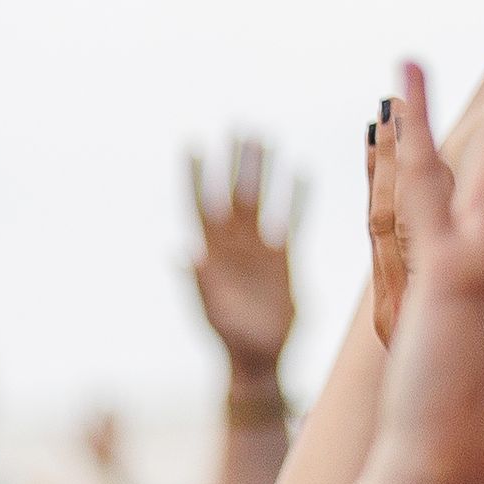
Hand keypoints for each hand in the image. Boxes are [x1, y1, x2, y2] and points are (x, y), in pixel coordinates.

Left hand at [189, 137, 300, 373]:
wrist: (259, 358)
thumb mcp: (213, 311)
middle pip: (232, 194)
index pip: (199, 206)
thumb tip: (181, 251)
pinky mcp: (282, 259)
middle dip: (233, 162)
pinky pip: (290, 221)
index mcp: (210, 255)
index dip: (194, 176)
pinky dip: (296, 198)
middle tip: (237, 125)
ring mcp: (257, 250)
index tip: (191, 143)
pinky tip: (301, 173)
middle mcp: (232, 246)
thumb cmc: (231, 339)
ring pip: (260, 201)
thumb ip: (199, 281)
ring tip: (264, 139)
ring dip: (262, 172)